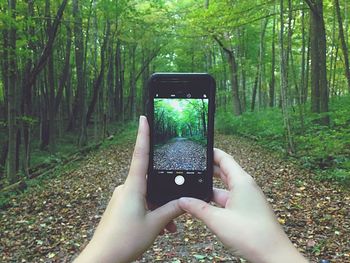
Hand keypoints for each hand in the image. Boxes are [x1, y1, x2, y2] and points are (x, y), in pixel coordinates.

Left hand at [75, 116, 182, 262]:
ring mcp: (121, 198)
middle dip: (164, 194)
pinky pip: (139, 204)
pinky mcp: (120, 207)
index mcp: (133, 187)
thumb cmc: (125, 240)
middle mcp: (125, 188)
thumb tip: (185, 201)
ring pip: (146, 196)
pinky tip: (158, 229)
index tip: (143, 118)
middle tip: (175, 212)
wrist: (103, 258)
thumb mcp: (155, 224)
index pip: (140, 154)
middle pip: (150, 181)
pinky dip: (150, 213)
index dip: (143, 134)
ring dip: (158, 209)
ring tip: (167, 229)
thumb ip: (172, 210)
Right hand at [179, 148, 307, 262]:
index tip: (199, 149)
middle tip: (192, 168)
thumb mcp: (218, 220)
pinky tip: (205, 204)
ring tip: (194, 187)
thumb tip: (182, 201)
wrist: (273, 255)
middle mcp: (246, 187)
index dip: (211, 152)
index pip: (224, 159)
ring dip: (211, 187)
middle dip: (208, 170)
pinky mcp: (247, 209)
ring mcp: (247, 198)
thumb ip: (198, 208)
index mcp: (242, 181)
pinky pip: (229, 199)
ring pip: (225, 187)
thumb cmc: (251, 235)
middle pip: (224, 172)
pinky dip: (216, 199)